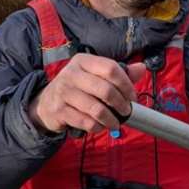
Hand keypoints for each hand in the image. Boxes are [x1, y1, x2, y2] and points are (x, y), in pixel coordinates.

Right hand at [28, 54, 145, 133]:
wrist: (46, 103)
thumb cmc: (77, 87)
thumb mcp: (94, 75)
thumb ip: (118, 73)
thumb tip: (141, 68)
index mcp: (83, 61)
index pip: (110, 68)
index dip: (126, 84)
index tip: (132, 96)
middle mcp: (71, 74)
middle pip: (105, 89)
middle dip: (121, 104)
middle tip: (127, 111)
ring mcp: (63, 92)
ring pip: (96, 109)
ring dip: (111, 119)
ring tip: (116, 123)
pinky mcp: (59, 111)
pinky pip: (86, 122)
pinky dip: (98, 127)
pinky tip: (101, 126)